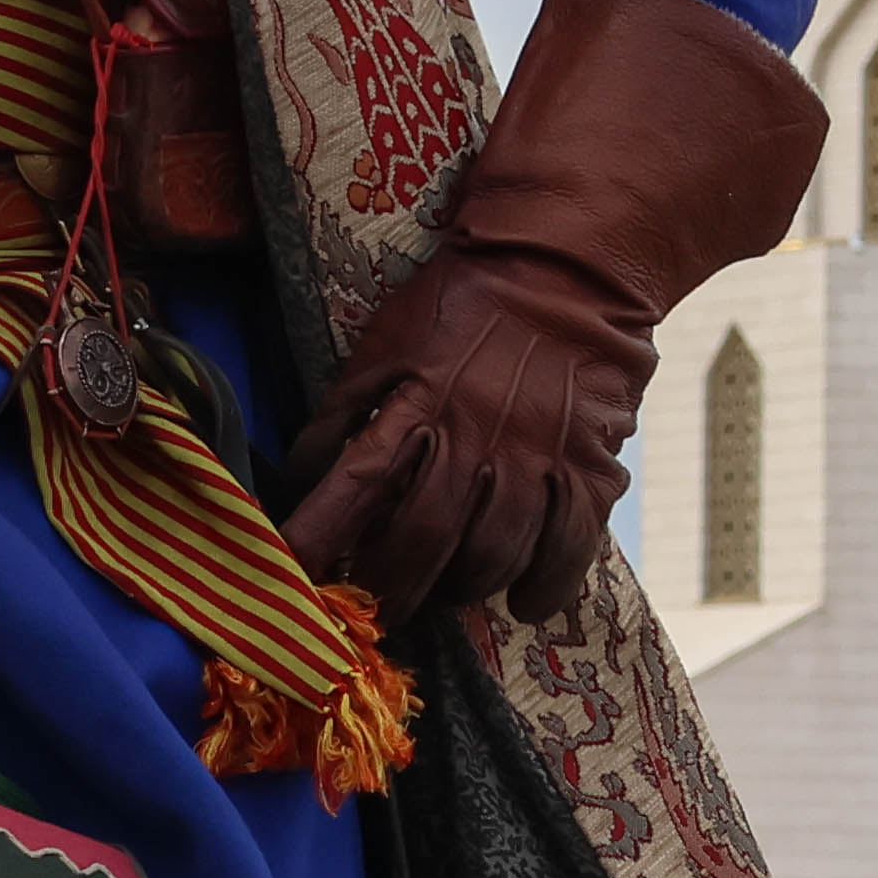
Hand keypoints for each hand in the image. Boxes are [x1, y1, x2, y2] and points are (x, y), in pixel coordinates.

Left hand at [280, 0, 824, 633]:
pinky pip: (567, 547)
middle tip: (371, 613)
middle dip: (387, 588)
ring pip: (490, 553)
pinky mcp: (587, 467)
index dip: (317, 539)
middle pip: (420, 539)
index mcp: (416, 401)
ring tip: (443, 595)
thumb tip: (300, 470)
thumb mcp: (388, 340)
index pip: (352, 486)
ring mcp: (534, 457)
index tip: (289, 583)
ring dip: (458, 588)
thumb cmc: (465, 300)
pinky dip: (542, 585)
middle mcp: (473, 437)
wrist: (569, 265)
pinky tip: (523, 603)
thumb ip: (345, 406)